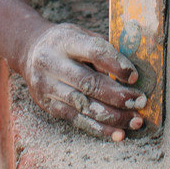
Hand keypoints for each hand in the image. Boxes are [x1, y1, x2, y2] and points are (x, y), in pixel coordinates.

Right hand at [18, 22, 147, 140]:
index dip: (116, 64)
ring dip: (113, 116)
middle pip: (88, 83)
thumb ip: (103, 50)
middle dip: (118, 95)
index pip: (94, 51)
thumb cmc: (65, 43)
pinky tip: (118, 133)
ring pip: (84, 105)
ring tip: (135, 120)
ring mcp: (47, 86)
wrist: (29, 51)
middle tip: (140, 101)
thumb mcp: (81, 34)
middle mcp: (52, 63)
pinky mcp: (48, 105)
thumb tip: (132, 74)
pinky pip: (77, 120)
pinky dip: (99, 128)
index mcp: (64, 40)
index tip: (134, 76)